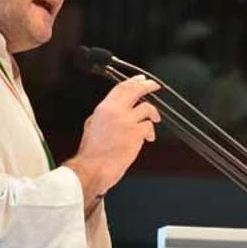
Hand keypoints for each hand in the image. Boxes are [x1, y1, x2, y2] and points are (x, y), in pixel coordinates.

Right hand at [65, 75, 160, 201]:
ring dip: (153, 114)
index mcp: (104, 109)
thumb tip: (114, 109)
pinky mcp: (135, 133)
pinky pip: (148, 126)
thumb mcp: (92, 125)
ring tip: (154, 120)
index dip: (133, 81)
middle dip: (147, 86)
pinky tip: (148, 138)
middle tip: (154, 86)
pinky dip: (150, 132)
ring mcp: (126, 121)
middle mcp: (115, 112)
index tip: (141, 79)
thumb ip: (105, 115)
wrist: (93, 168)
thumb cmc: (92, 153)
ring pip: (147, 108)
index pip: (121, 88)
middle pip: (135, 91)